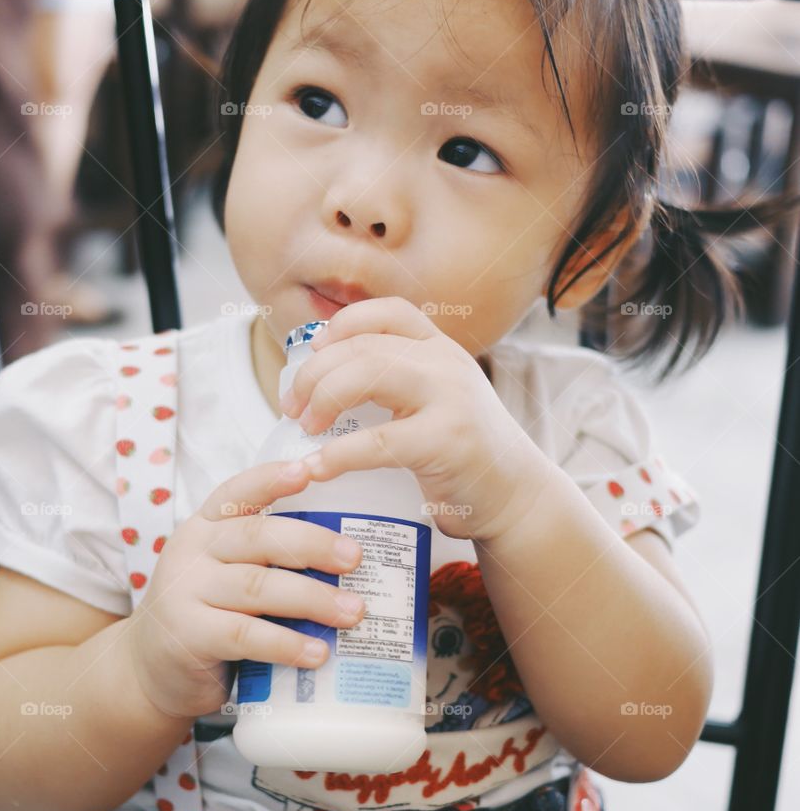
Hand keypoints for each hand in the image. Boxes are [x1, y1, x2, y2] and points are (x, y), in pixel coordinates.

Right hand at [128, 459, 366, 718]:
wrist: (149, 671)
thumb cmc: (208, 614)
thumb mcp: (227, 573)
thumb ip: (267, 559)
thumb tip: (348, 558)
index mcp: (206, 526)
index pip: (238, 492)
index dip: (272, 479)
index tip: (309, 470)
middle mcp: (193, 551)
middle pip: (258, 537)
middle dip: (313, 544)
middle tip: (356, 559)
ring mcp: (186, 592)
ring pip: (257, 586)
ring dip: (311, 598)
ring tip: (353, 612)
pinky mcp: (188, 635)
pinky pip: (245, 635)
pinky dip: (286, 643)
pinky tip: (318, 652)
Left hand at [278, 296, 549, 541]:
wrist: (518, 497)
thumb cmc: (464, 455)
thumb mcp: (437, 401)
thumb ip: (398, 383)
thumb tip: (322, 382)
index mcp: (442, 350)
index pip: (386, 313)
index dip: (340, 325)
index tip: (312, 355)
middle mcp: (446, 364)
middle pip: (362, 345)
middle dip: (315, 373)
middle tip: (293, 406)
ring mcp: (450, 398)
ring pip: (367, 375)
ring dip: (323, 398)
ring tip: (305, 427)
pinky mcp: (447, 441)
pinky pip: (377, 441)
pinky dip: (337, 454)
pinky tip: (317, 468)